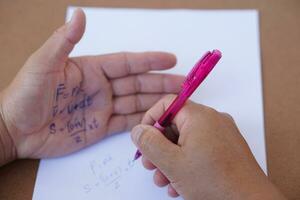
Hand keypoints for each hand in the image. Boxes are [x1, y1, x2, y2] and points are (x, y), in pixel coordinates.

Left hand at [0, 9, 183, 161]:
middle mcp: (101, 87)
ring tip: (178, 102)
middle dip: (161, 82)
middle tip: (184, 84)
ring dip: (156, 101)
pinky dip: (143, 121)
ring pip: (135, 102)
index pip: (127, 63)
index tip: (171, 59)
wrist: (15, 130)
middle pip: (137, 83)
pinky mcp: (100, 128)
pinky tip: (158, 119)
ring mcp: (102, 108)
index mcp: (91, 69)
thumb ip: (64, 42)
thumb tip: (80, 15)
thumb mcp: (43, 65)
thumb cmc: (25, 95)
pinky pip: (126, 123)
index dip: (150, 61)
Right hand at [131, 95, 285, 199]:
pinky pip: (200, 149)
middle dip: (158, 147)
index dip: (150, 120)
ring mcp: (222, 135)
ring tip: (164, 179)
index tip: (143, 139)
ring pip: (186, 141)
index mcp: (199, 116)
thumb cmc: (215, 182)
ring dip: (170, 160)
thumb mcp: (172, 163)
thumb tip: (138, 130)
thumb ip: (150, 143)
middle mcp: (213, 120)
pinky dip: (186, 163)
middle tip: (150, 165)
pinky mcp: (226, 149)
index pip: (167, 104)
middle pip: (175, 125)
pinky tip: (179, 183)